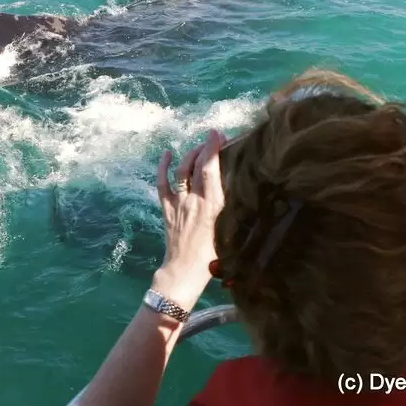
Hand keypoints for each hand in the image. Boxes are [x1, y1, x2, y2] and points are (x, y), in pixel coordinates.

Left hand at [152, 129, 225, 311]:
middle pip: (198, 166)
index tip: (218, 134)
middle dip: (205, 147)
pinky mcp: (166, 207)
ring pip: (182, 171)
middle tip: (213, 137)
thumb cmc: (212, 257)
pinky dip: (164, 166)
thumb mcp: (229, 231)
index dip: (213, 149)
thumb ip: (232, 210)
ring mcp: (178, 202)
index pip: (212, 170)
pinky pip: (162, 182)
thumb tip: (242, 191)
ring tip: (199, 146)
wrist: (184, 271)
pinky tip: (168, 153)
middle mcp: (194, 200)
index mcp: (212, 206)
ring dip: (190, 154)